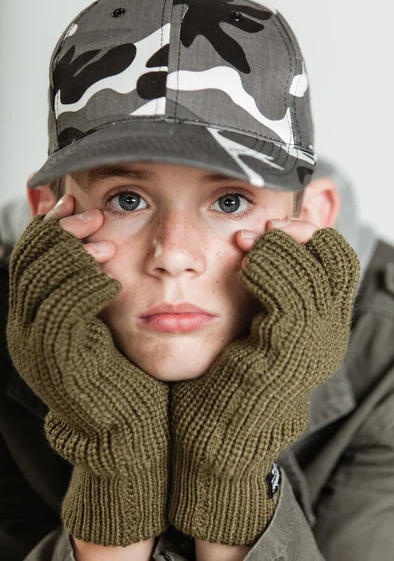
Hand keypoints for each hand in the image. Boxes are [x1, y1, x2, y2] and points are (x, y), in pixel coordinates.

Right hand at [7, 196, 169, 545]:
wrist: (129, 430)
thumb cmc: (126, 372)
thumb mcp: (105, 321)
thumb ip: (94, 285)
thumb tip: (103, 240)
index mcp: (34, 316)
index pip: (28, 256)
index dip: (50, 225)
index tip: (78, 204)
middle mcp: (24, 328)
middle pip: (27, 260)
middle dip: (59, 231)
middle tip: (93, 216)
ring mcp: (35, 345)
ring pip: (39, 277)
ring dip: (73, 253)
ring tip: (107, 247)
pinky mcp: (57, 359)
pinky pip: (60, 307)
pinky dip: (84, 284)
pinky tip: (111, 280)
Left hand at [167, 219, 359, 545]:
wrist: (214, 439)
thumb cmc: (224, 379)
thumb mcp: (248, 324)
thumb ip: (260, 289)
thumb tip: (249, 239)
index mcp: (321, 322)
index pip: (335, 259)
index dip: (305, 233)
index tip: (263, 229)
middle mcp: (329, 332)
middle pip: (337, 257)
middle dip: (298, 232)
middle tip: (260, 230)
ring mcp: (314, 345)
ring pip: (318, 269)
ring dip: (278, 248)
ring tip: (245, 248)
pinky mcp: (289, 355)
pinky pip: (293, 296)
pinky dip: (268, 270)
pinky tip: (242, 268)